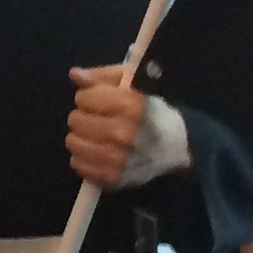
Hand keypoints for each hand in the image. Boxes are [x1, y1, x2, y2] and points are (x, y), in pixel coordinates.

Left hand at [66, 67, 192, 189]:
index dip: (88, 96)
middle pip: (75, 120)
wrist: (178, 146)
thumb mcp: (131, 83)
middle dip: (83, 115)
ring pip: (73, 143)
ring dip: (80, 136)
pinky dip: (82, 157)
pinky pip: (79, 165)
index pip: (84, 98)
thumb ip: (101, 77)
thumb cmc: (151, 110)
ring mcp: (118, 159)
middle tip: (98, 118)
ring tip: (94, 134)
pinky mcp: (114, 178)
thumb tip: (74, 74)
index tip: (98, 99)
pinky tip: (95, 151)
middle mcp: (123, 134)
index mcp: (130, 106)